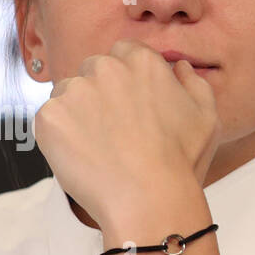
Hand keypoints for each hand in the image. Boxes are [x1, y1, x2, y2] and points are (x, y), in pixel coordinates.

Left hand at [31, 38, 220, 231]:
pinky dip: (59, 138)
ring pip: (67, 95)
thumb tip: (180, 67)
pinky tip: (82, 159)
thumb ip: (193, 83)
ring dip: (76, 115)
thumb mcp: (206, 116)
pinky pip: (49, 121)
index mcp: (141, 61)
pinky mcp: (49, 117)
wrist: (148, 199)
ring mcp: (74, 90)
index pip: (123, 55)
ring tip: (98, 149)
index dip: (125, 82)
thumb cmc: (181, 162)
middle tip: (113, 133)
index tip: (128, 108)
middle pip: (92, 72)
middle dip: (99, 96)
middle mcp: (105, 67)